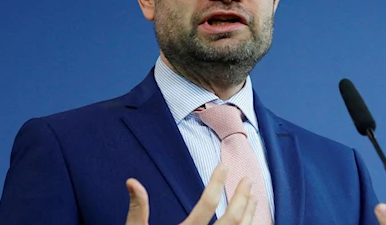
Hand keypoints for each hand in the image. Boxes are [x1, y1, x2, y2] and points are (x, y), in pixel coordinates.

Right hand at [125, 164, 257, 224]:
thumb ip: (137, 210)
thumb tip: (132, 181)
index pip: (206, 205)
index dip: (216, 183)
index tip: (223, 166)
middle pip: (231, 220)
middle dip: (241, 197)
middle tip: (247, 179)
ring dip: (249, 215)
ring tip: (253, 198)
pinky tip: (248, 224)